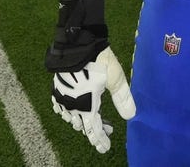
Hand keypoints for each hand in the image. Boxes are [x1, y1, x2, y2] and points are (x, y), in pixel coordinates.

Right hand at [45, 0, 134, 151]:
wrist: (78, 42)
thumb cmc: (100, 60)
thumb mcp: (116, 79)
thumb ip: (123, 98)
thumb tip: (131, 116)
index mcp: (87, 105)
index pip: (94, 129)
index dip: (100, 139)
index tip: (105, 147)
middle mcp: (73, 104)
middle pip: (83, 124)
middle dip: (95, 129)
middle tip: (107, 130)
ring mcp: (63, 95)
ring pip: (71, 116)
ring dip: (81, 120)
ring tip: (89, 121)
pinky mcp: (57, 85)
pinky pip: (59, 105)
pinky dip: (66, 111)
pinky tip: (68, 111)